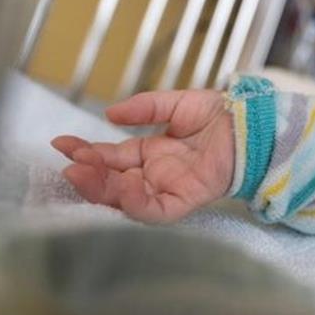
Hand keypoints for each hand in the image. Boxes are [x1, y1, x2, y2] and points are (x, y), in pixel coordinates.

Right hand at [51, 89, 233, 222]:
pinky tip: (126, 185)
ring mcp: (169, 189)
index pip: (110, 158)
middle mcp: (155, 175)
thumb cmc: (220, 115)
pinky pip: (156, 210)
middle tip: (69, 165)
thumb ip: (144, 109)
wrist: (253, 123)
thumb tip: (109, 113)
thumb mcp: (175, 105)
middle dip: (88, 175)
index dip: (85, 153)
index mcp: (150, 154)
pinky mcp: (186, 200)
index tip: (61, 144)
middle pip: (112, 183)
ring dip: (103, 190)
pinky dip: (138, 202)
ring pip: (127, 200)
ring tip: (83, 174)